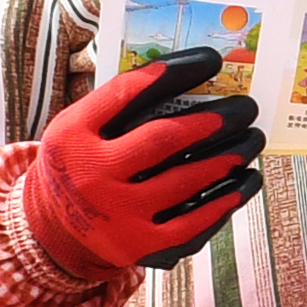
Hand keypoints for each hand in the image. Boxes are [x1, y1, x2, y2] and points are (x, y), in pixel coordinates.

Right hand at [18, 50, 262, 275]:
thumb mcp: (78, 130)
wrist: (53, 230)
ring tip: (253, 139)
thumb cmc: (80, 165)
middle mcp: (90, 175)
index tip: (212, 60)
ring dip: (228, 157)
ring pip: (185, 181)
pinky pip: (192, 223)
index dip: (175, 72)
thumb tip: (186, 77)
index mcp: (73, 136)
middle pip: (163, 138)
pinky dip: (224, 201)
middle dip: (213, 120)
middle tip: (245, 107)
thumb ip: (117, 106)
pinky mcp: (137, 246)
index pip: (128, 92)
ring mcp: (114, 215)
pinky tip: (245, 182)